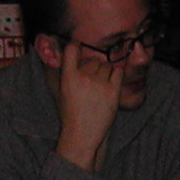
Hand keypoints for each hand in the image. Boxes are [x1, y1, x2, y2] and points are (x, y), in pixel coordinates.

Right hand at [52, 39, 123, 170]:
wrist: (82, 135)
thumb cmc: (70, 114)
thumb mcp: (61, 92)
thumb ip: (66, 73)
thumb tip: (70, 54)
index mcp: (68, 77)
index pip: (71, 50)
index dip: (75, 45)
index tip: (77, 44)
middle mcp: (84, 78)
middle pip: (93, 60)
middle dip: (93, 68)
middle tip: (92, 82)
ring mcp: (99, 84)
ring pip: (106, 66)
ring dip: (105, 72)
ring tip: (101, 86)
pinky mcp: (112, 91)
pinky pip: (118, 72)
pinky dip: (116, 75)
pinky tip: (111, 84)